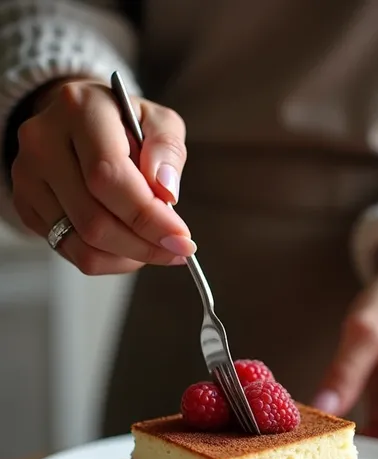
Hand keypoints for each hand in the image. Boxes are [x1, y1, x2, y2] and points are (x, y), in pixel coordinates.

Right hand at [11, 78, 195, 273]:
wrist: (78, 123)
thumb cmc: (124, 123)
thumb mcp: (158, 121)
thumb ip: (167, 150)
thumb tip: (166, 192)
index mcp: (80, 109)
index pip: (109, 177)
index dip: (147, 216)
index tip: (182, 239)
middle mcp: (43, 142)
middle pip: (94, 219)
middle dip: (143, 244)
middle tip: (175, 250)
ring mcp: (28, 177)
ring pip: (81, 244)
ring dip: (127, 256)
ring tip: (154, 247)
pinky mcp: (26, 205)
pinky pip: (70, 251)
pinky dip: (108, 259)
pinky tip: (128, 245)